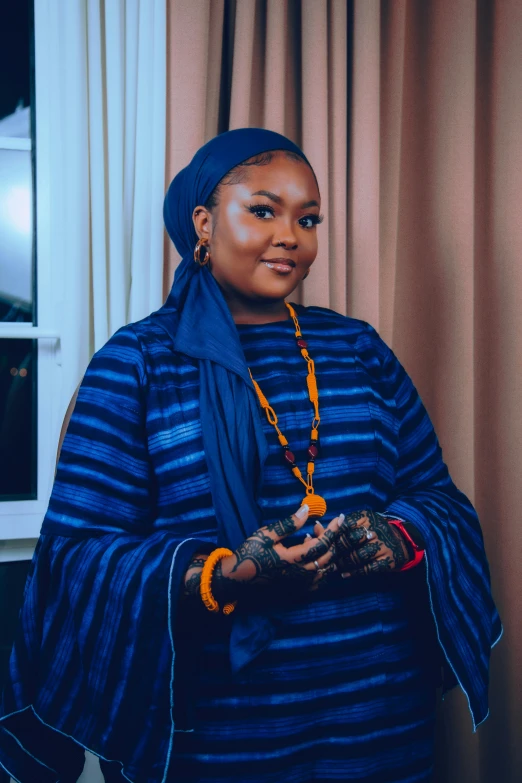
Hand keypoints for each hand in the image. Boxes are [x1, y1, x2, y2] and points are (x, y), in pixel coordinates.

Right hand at [183, 505, 342, 600]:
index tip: (340, 518)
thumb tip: (306, 509)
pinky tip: (314, 556)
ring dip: (327, 552)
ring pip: (326, 569)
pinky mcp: (298, 589)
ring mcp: (300, 584)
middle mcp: (301, 574)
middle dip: (331, 539)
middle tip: (322, 525)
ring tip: (315, 538)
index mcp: (293, 559)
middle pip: (327, 557)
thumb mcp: (267, 534)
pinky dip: (323, 566)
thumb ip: (289, 524)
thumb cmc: (251, 552)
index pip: (321, 544)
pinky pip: (320, 580)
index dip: (333, 530)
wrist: (239, 577)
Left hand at [332, 509, 410, 577]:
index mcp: (366, 518)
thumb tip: (315, 527)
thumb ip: (338, 526)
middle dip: (336, 551)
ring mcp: (382, 545)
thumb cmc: (374, 530)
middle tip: (326, 558)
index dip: (332, 537)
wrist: (402, 540)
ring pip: (357, 556)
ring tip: (334, 567)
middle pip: (349, 541)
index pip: (344, 526)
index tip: (325, 544)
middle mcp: (374, 530)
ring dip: (343, 563)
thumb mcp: (360, 523)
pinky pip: (367, 568)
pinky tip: (345, 574)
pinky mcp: (387, 560)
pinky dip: (354, 572)